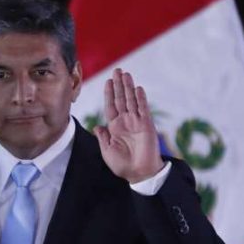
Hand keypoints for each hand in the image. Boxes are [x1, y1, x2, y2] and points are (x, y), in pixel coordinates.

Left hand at [94, 68, 164, 182]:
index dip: (109, 94)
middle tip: (117, 70)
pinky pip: (143, 109)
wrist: (139, 173)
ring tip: (126, 74)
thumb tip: (96, 126)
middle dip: (119, 85)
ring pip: (131, 100)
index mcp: (115, 127)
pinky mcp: (146, 125)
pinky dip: (140, 99)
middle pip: (121, 99)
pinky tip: (138, 88)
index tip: (108, 81)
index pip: (111, 106)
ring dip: (128, 87)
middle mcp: (126, 121)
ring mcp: (136, 122)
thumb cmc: (122, 165)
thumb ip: (103, 137)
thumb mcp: (107, 150)